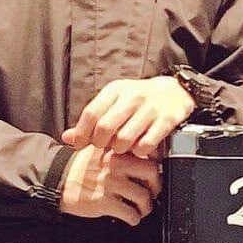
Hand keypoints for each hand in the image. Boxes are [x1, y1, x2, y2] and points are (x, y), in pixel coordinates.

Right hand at [58, 146, 161, 223]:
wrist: (56, 179)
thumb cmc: (79, 167)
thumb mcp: (100, 149)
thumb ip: (121, 150)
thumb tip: (147, 155)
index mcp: (116, 149)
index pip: (148, 152)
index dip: (157, 164)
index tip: (154, 174)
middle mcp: (115, 163)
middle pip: (152, 173)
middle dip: (156, 186)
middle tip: (153, 193)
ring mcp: (110, 183)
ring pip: (143, 196)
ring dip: (146, 207)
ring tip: (141, 210)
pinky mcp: (103, 202)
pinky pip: (129, 213)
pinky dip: (134, 218)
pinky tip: (130, 218)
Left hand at [63, 75, 193, 156]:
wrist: (175, 91)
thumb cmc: (137, 100)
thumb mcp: (113, 102)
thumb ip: (91, 120)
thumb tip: (67, 138)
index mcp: (116, 90)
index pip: (91, 114)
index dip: (82, 134)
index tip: (80, 145)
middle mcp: (132, 97)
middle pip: (105, 128)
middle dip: (100, 143)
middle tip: (104, 147)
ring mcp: (151, 109)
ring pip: (124, 139)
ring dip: (119, 150)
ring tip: (121, 148)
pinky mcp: (166, 120)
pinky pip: (145, 145)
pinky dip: (139, 152)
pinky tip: (139, 148)